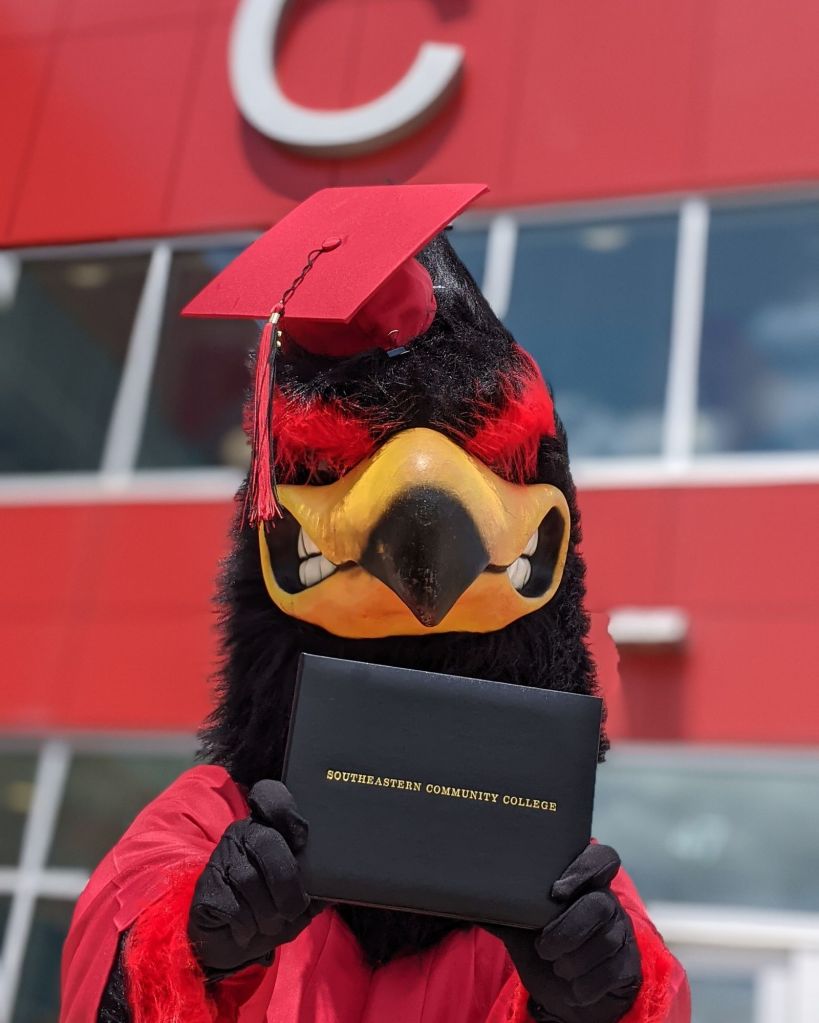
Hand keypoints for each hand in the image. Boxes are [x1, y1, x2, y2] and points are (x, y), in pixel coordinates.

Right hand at [188, 780, 322, 975]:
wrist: (234, 945)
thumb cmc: (274, 913)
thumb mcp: (304, 899)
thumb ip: (320, 884)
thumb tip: (346, 878)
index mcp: (270, 828)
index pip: (271, 796)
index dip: (286, 810)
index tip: (302, 838)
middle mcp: (243, 835)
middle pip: (266, 842)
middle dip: (286, 883)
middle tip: (294, 909)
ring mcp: (221, 859)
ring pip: (249, 878)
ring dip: (267, 913)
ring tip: (271, 924)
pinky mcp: (205, 887)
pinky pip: (231, 904)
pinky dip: (247, 925)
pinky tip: (247, 930)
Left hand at [494, 844, 641, 1022]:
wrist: (567, 994)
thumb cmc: (542, 948)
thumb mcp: (521, 926)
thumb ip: (502, 908)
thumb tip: (460, 894)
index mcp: (584, 884)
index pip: (602, 859)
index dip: (584, 869)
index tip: (555, 891)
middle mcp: (608, 904)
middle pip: (599, 905)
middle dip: (568, 930)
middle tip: (544, 947)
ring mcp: (622, 935)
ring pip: (606, 941)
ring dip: (573, 961)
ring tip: (556, 967)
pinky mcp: (629, 967)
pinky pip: (612, 973)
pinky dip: (586, 986)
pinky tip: (573, 989)